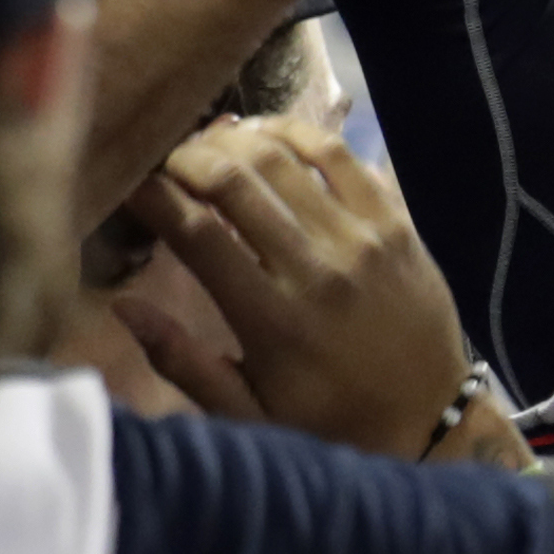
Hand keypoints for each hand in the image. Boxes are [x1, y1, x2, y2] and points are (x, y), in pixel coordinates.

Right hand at [118, 118, 477, 458]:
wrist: (431, 418)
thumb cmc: (331, 419)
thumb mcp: (250, 414)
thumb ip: (183, 363)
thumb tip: (122, 307)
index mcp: (272, 320)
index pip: (198, 235)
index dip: (155, 198)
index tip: (132, 183)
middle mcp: (316, 270)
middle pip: (237, 183)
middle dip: (189, 158)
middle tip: (169, 159)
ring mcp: (363, 239)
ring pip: (287, 159)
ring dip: (239, 140)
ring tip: (212, 143)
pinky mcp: (398, 223)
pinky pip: (344, 159)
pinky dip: (301, 134)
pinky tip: (272, 135)